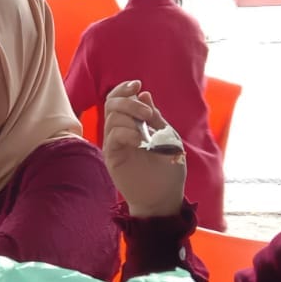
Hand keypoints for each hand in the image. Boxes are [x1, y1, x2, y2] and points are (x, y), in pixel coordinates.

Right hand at [103, 80, 185, 217]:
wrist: (164, 197)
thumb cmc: (168, 169)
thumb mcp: (168, 137)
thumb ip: (155, 117)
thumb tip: (144, 93)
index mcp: (135, 123)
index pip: (120, 98)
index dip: (125, 88)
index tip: (137, 84)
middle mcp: (122, 130)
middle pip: (112, 103)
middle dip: (128, 101)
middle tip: (147, 114)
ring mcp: (115, 143)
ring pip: (112, 117)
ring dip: (130, 118)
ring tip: (146, 134)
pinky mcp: (112, 156)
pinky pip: (113, 136)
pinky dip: (126, 133)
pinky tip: (140, 142)